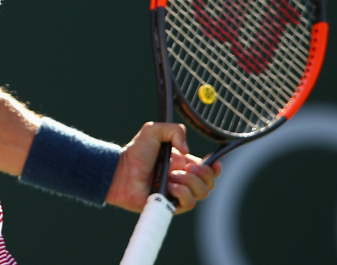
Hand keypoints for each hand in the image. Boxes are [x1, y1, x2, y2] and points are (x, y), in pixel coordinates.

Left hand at [105, 122, 220, 213]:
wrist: (121, 171)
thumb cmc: (135, 153)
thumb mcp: (153, 131)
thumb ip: (173, 130)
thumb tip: (188, 150)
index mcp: (183, 164)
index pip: (208, 170)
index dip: (216, 168)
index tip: (215, 163)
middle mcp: (183, 180)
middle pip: (209, 183)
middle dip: (203, 174)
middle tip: (188, 167)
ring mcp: (178, 194)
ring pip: (202, 193)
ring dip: (190, 182)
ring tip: (172, 176)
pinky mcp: (171, 206)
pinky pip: (189, 204)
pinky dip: (182, 193)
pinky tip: (170, 186)